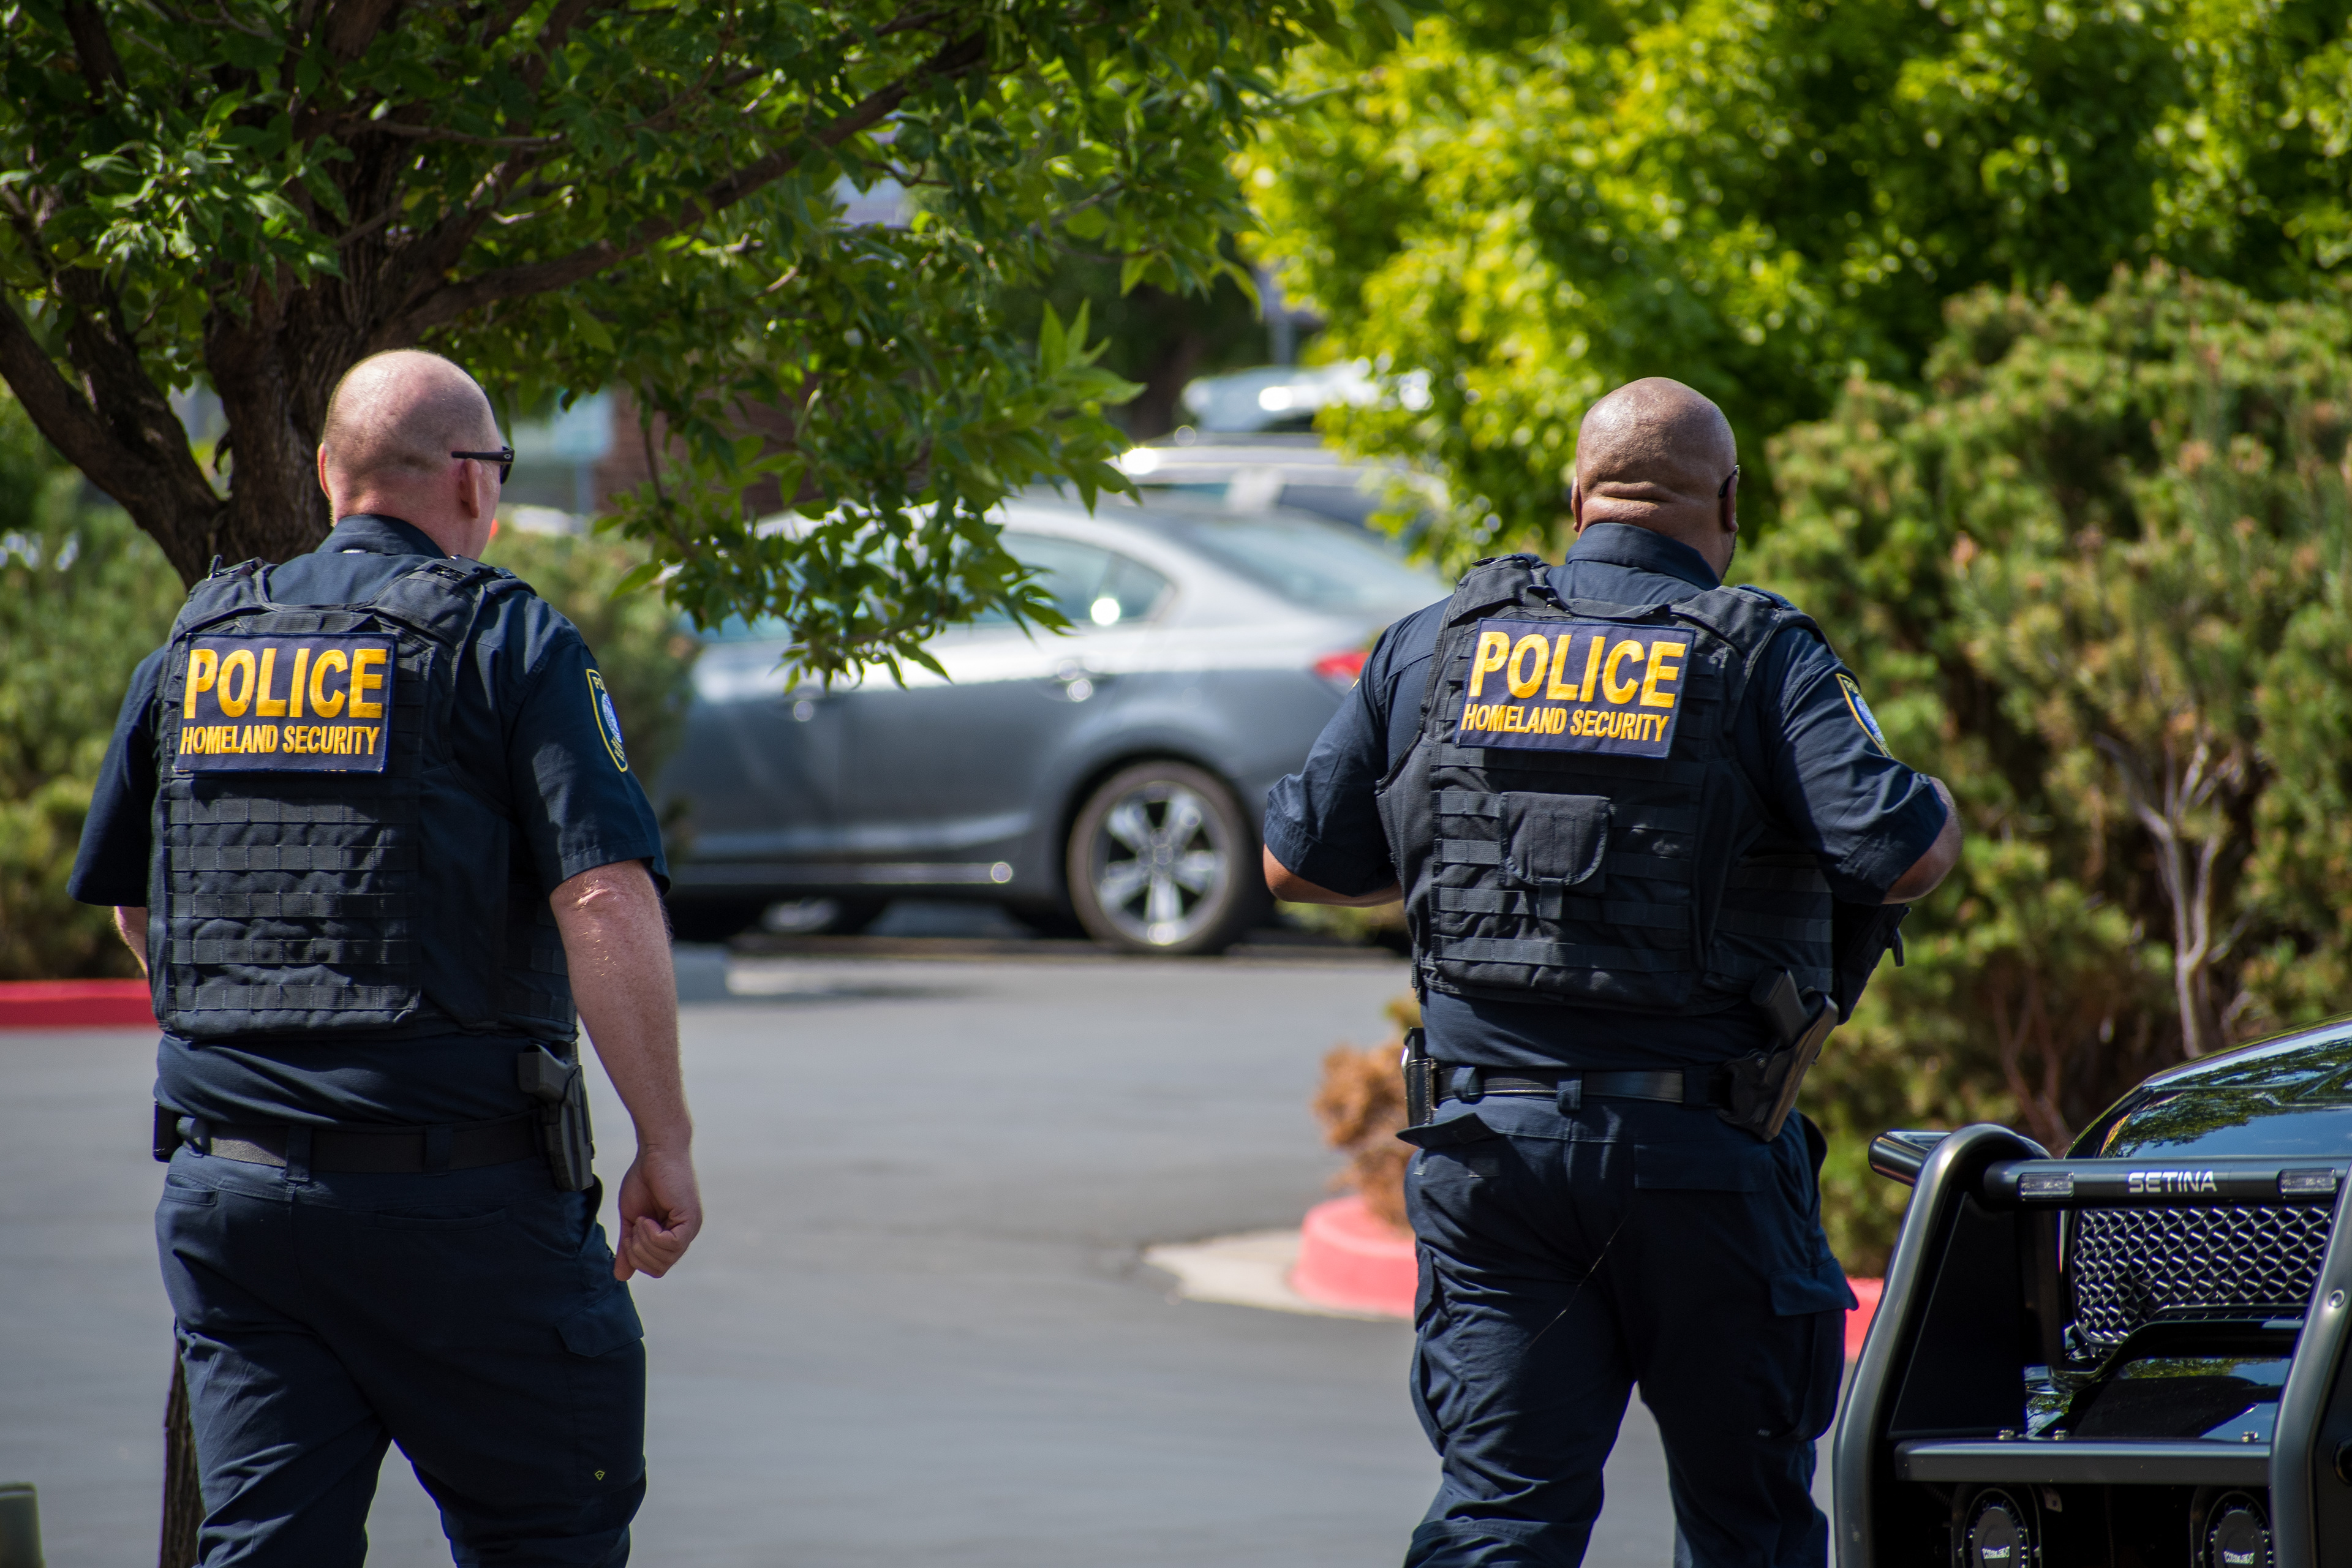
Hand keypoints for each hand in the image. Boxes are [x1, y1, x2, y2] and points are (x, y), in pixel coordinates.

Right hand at [612, 1145, 701, 1280]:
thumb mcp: (631, 1219)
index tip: (630, 1234)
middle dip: (638, 1253)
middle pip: (659, 1268)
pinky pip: (671, 1245)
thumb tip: (620, 1276)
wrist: (655, 1152)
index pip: (656, 1268)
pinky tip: (647, 1219)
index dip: (637, 1259)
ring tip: (642, 1220)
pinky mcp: (690, 1218)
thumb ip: (628, 1246)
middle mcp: (685, 1234)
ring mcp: (689, 1227)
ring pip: (665, 1259)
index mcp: (673, 1235)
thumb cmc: (644, 1179)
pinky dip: (652, 1236)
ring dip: (643, 1242)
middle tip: (635, 1227)